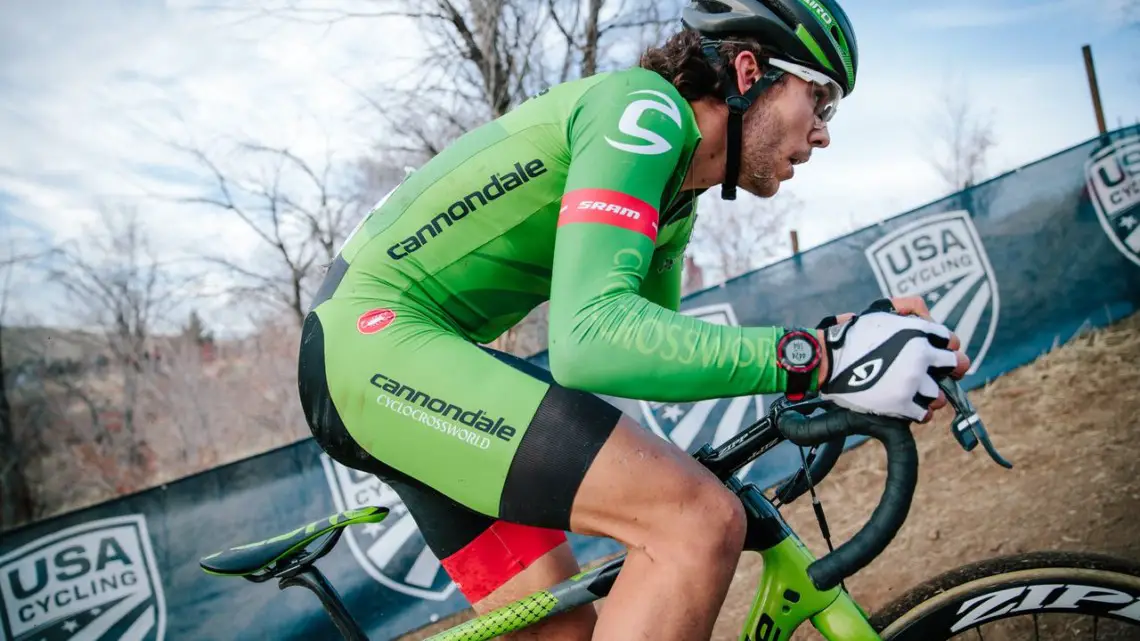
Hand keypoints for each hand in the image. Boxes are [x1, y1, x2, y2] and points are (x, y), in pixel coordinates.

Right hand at [815, 298, 968, 422]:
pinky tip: (909, 405)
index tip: (937, 353)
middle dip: (950, 369)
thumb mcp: (882, 312)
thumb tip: (928, 315)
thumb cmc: (852, 336)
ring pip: (940, 394)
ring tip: (917, 391)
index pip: (950, 339)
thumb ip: (909, 306)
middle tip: (937, 374)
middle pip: (956, 365)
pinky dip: (919, 411)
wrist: (828, 361)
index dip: (944, 347)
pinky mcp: (901, 403)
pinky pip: (923, 413)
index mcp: (918, 332)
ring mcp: (912, 381)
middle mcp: (921, 356)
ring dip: (931, 394)